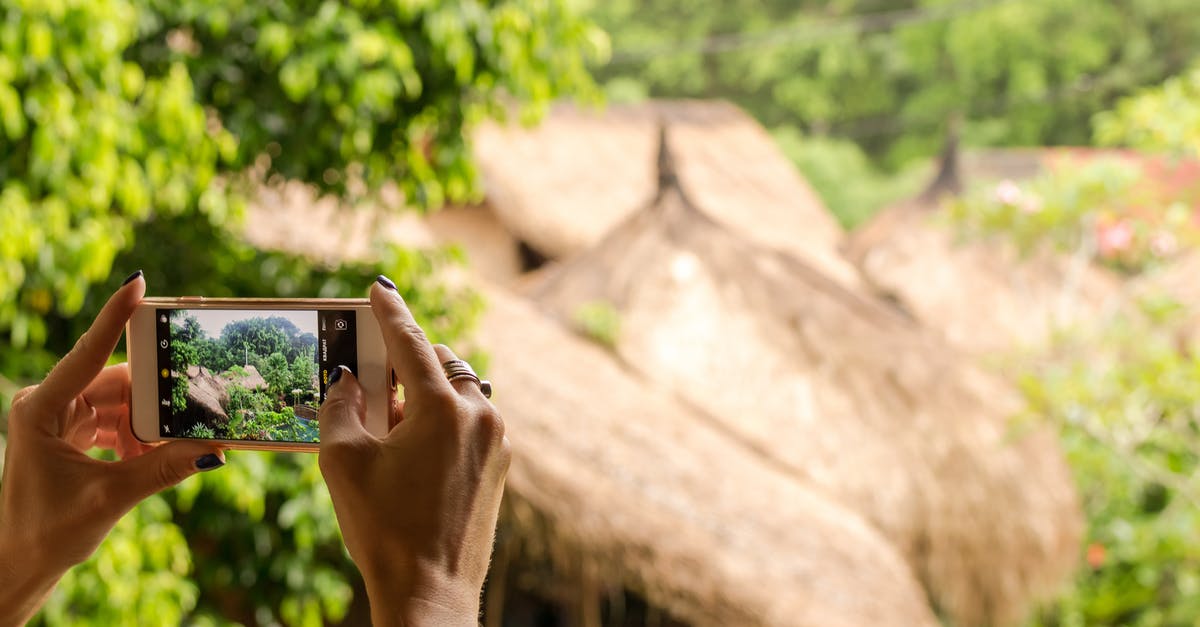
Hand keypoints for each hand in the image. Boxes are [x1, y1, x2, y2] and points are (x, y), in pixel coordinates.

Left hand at [0, 273, 224, 624]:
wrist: (20, 562)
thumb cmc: (46, 532)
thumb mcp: (109, 499)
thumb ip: (161, 470)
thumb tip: (214, 449)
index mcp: (39, 409)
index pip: (87, 354)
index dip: (115, 318)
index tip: (139, 284)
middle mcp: (47, 404)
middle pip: (116, 380)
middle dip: (155, 397)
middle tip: (196, 402)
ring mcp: (60, 417)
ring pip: (122, 402)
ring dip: (149, 424)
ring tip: (172, 445)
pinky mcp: (73, 432)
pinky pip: (118, 420)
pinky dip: (140, 437)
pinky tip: (152, 458)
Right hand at [318, 278, 509, 626]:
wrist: (430, 592)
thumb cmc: (383, 527)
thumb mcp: (344, 461)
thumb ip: (341, 406)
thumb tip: (346, 379)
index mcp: (442, 407)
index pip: (411, 342)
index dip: (390, 312)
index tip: (380, 288)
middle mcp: (479, 415)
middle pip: (441, 365)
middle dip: (407, 366)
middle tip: (372, 381)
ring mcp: (497, 441)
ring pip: (459, 394)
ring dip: (426, 396)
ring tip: (389, 427)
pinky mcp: (501, 466)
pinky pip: (471, 423)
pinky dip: (444, 422)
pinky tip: (413, 451)